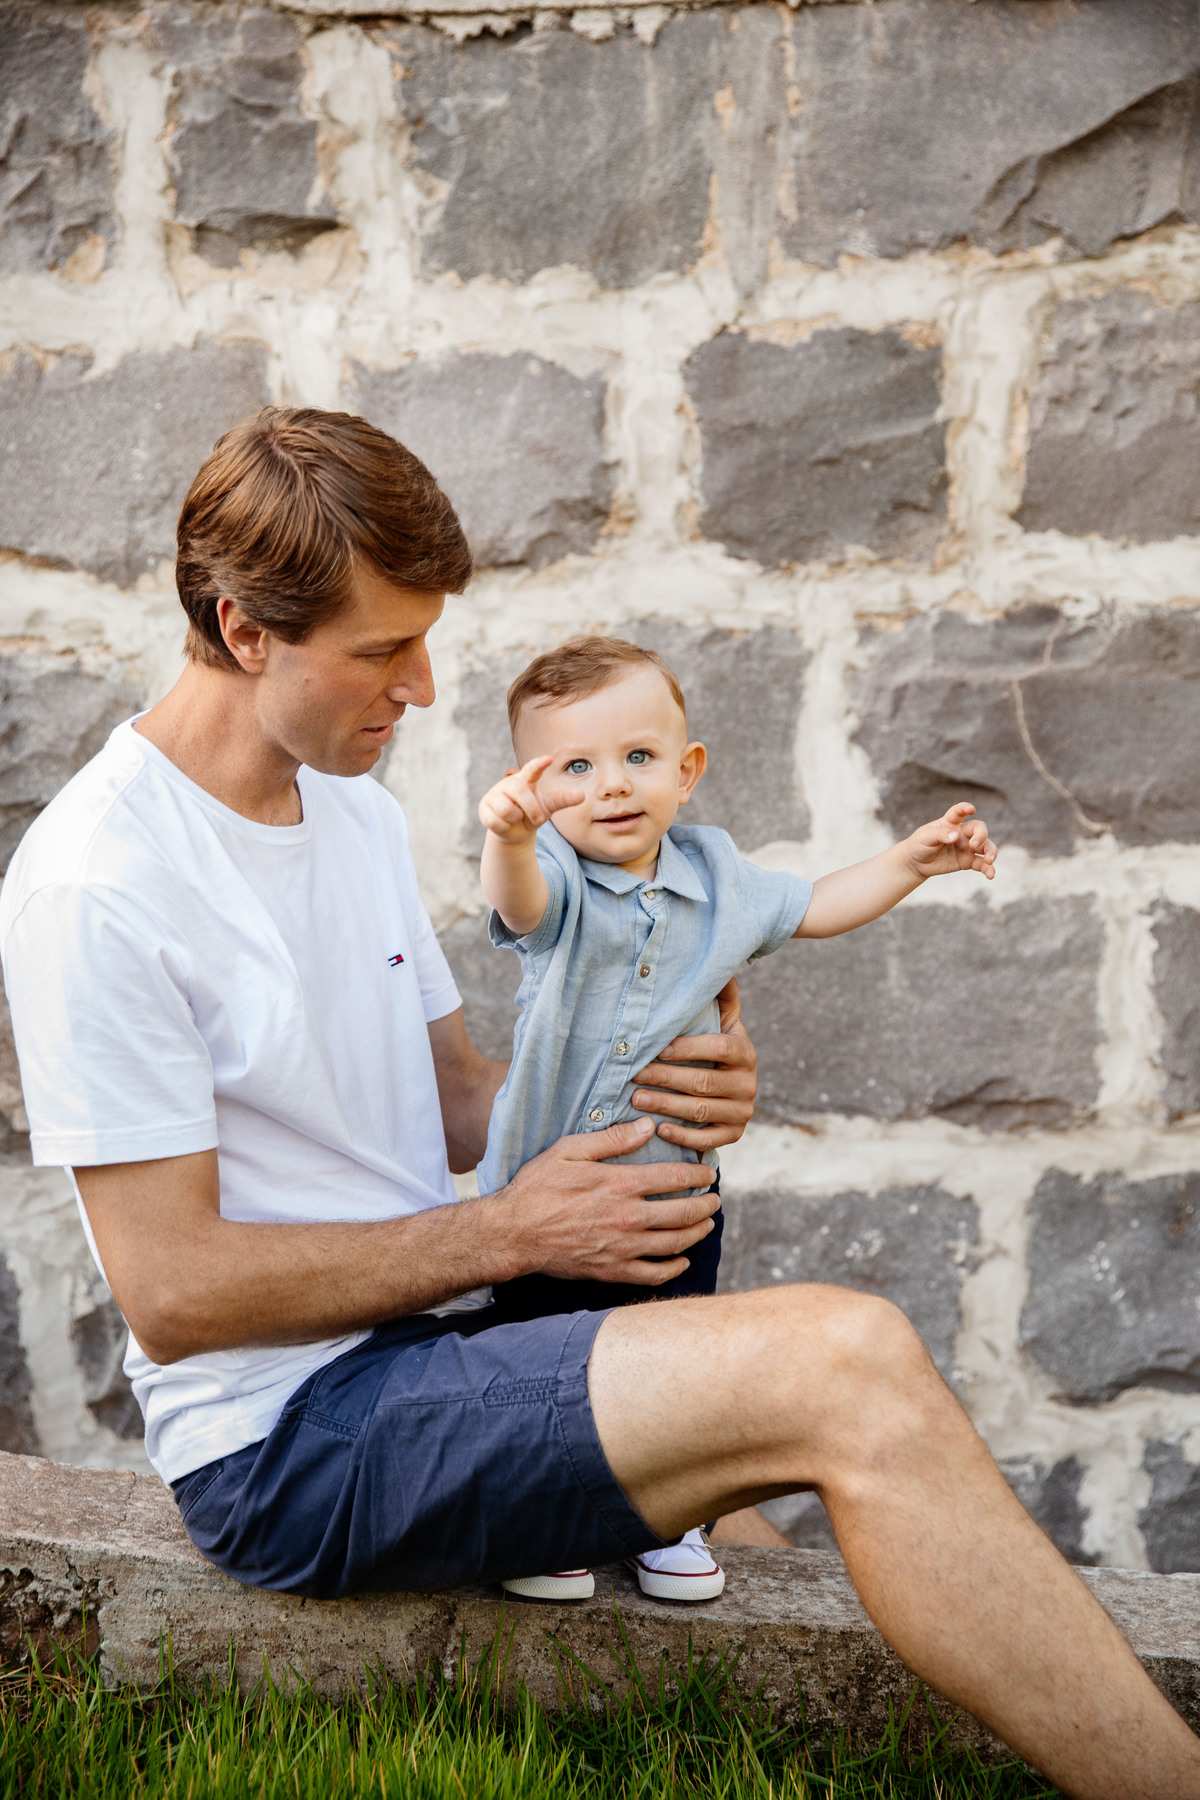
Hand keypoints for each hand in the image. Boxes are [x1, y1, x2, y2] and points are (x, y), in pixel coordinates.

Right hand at [477, 755, 582, 845]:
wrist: (514, 831)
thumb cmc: (532, 813)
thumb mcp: (548, 806)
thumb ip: (563, 800)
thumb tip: (582, 796)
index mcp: (525, 779)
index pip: (532, 769)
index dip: (539, 764)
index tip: (549, 759)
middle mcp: (508, 784)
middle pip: (519, 791)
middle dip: (531, 808)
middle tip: (539, 819)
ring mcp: (494, 795)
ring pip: (506, 808)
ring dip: (516, 818)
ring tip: (516, 818)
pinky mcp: (484, 809)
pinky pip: (495, 820)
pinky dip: (504, 827)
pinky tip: (504, 823)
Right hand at [493, 1117, 719, 1286]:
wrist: (512, 1234)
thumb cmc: (536, 1187)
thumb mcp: (569, 1151)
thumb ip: (611, 1139)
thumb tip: (647, 1126)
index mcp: (619, 1184)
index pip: (674, 1176)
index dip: (698, 1173)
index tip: (708, 1172)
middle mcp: (627, 1217)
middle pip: (683, 1212)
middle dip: (706, 1204)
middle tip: (714, 1199)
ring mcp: (622, 1248)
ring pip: (675, 1243)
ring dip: (697, 1233)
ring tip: (707, 1224)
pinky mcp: (611, 1271)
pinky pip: (654, 1275)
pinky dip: (674, 1269)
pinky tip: (682, 1260)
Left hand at [629, 977, 756, 1150]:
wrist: (731, 1092)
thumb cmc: (715, 1049)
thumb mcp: (723, 1023)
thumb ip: (722, 998)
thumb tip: (722, 967)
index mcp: (744, 1051)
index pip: (720, 1047)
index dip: (689, 1048)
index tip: (658, 1049)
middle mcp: (748, 1083)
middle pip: (704, 1081)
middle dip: (666, 1078)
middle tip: (635, 1076)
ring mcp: (743, 1111)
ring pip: (701, 1110)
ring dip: (666, 1105)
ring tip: (637, 1099)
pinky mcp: (734, 1134)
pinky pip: (708, 1139)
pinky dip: (684, 1136)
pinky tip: (660, 1130)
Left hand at [906, 802, 996, 881]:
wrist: (917, 863)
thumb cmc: (920, 844)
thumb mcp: (925, 837)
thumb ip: (940, 834)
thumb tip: (955, 836)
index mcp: (950, 823)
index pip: (959, 812)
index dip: (965, 808)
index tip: (971, 809)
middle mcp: (962, 833)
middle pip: (979, 829)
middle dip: (981, 835)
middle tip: (973, 844)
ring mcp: (967, 847)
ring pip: (986, 846)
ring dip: (991, 852)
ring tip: (989, 860)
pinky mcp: (968, 861)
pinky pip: (982, 864)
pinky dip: (988, 869)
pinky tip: (990, 875)